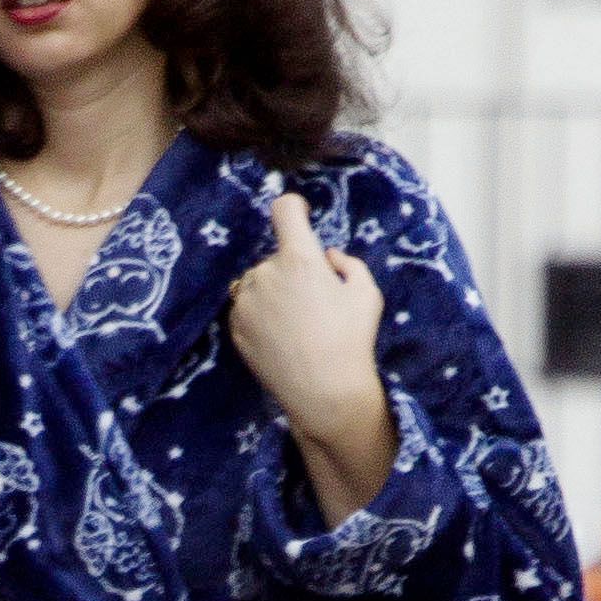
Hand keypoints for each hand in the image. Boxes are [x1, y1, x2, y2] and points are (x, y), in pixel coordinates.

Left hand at [227, 189, 394, 519]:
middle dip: (292, 269)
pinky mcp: (234, 326)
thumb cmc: (351, 340)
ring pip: (257, 282)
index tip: (299, 214)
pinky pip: (245, 307)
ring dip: (271, 291)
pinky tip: (281, 337)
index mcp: (299, 258)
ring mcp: (245, 301)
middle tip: (314, 302)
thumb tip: (327, 256)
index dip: (293, 207)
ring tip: (296, 323)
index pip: (284, 209)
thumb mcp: (366, 293)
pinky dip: (259, 314)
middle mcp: (265, 274)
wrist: (323, 393)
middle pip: (275, 255)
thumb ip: (347, 263)